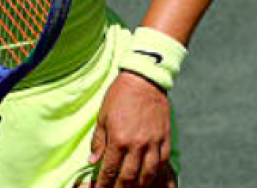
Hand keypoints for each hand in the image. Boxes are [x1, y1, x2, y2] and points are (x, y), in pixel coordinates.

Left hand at [89, 71, 175, 186]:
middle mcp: (136, 144)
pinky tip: (152, 180)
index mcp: (118, 139)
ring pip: (148, 174)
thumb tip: (92, 161)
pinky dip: (157, 175)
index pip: (110, 169)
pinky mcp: (164, 138)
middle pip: (129, 177)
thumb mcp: (103, 117)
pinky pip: (163, 163)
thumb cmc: (120, 95)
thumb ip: (99, 141)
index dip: (104, 184)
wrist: (144, 79)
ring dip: (140, 186)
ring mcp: (153, 142)